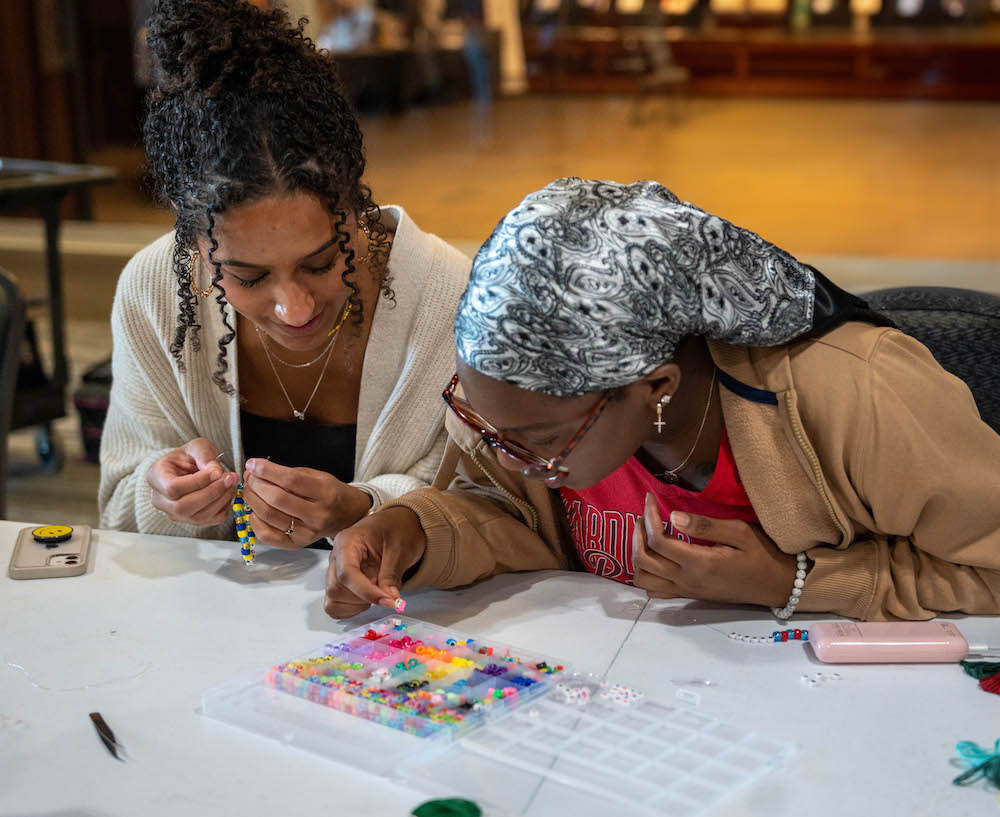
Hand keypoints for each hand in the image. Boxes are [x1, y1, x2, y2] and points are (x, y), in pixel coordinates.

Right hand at [146, 438, 236, 525]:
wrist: (189, 468)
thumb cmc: (189, 456)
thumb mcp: (196, 446)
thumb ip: (204, 455)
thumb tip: (216, 472)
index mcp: (156, 477)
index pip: (173, 488)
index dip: (198, 482)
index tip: (217, 472)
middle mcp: (161, 500)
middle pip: (183, 507)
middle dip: (212, 493)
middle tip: (230, 478)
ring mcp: (174, 514)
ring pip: (198, 517)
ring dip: (221, 500)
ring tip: (232, 482)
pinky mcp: (191, 521)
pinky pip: (210, 520)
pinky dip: (224, 508)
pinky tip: (228, 492)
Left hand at [241, 458, 372, 547]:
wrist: (347, 516)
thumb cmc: (330, 493)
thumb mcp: (318, 476)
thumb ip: (290, 474)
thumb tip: (257, 471)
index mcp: (325, 493)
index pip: (291, 480)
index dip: (267, 470)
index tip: (253, 463)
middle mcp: (317, 515)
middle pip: (276, 499)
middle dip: (256, 484)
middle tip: (249, 476)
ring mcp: (306, 533)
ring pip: (268, 516)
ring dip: (251, 499)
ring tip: (249, 489)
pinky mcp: (296, 545)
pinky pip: (267, 535)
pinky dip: (254, 521)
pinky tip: (254, 510)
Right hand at [324, 508, 426, 618]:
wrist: (400, 525)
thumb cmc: (397, 530)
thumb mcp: (400, 548)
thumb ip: (391, 574)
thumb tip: (390, 599)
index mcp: (347, 542)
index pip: (347, 573)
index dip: (366, 591)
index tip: (388, 600)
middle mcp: (337, 557)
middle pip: (335, 589)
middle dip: (362, 598)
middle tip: (387, 594)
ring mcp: (336, 571)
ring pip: (333, 600)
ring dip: (357, 604)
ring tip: (378, 592)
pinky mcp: (341, 583)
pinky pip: (335, 605)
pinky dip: (352, 609)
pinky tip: (369, 599)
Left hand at [632, 492, 797, 607]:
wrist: (778, 586)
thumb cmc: (763, 555)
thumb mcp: (740, 533)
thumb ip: (705, 526)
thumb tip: (673, 516)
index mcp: (699, 563)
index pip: (658, 541)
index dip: (649, 517)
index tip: (650, 498)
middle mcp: (688, 580)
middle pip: (644, 560)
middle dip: (638, 534)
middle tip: (645, 515)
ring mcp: (687, 590)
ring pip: (644, 580)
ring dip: (638, 556)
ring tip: (646, 535)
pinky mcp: (689, 595)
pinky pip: (655, 592)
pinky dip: (646, 576)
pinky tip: (655, 557)